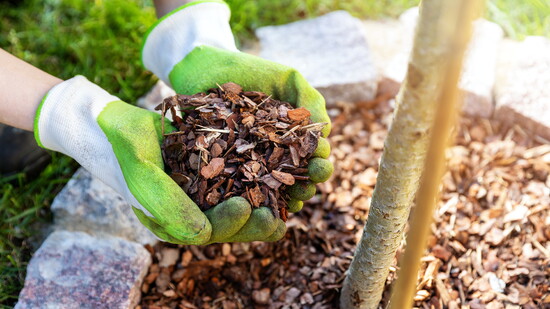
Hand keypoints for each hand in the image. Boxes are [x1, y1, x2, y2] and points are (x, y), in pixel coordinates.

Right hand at [35, 76, 286, 243]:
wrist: (118, 124)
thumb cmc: (127, 148)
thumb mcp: (143, 174)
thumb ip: (168, 205)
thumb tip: (203, 235)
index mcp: (172, 222)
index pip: (206, 231)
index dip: (230, 223)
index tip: (246, 206)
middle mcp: (190, 212)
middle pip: (228, 224)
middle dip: (254, 223)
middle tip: (276, 217)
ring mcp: (202, 193)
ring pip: (237, 205)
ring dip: (262, 206)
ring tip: (287, 204)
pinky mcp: (212, 173)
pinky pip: (237, 182)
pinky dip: (258, 181)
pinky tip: (280, 175)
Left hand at [142, 0, 332, 242]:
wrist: (206, 68)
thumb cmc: (250, 71)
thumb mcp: (287, 79)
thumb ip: (310, 99)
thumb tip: (325, 131)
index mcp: (293, 136)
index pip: (313, 156)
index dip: (319, 163)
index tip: (318, 162)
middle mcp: (275, 153)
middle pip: (297, 177)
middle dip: (307, 185)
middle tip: (308, 186)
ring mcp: (251, 162)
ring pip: (274, 188)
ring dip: (286, 199)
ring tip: (290, 202)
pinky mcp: (226, 168)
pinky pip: (242, 188)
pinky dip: (254, 199)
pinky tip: (261, 206)